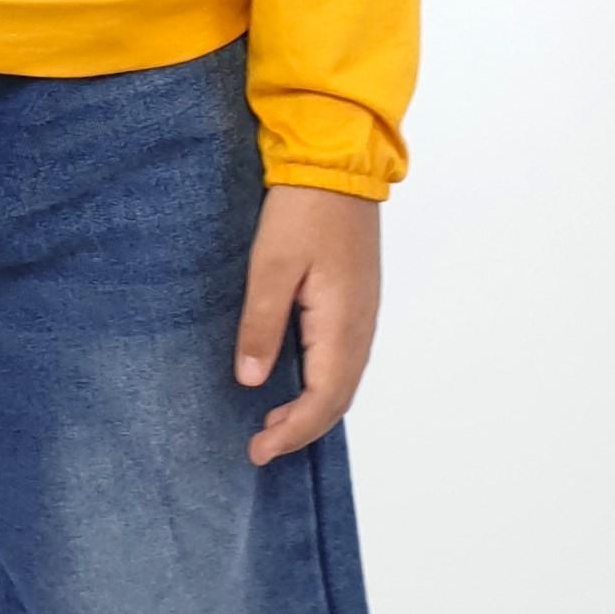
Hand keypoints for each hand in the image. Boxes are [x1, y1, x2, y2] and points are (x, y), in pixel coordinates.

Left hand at [234, 185, 382, 464]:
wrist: (336, 163)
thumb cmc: (303, 209)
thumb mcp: (271, 267)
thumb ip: (262, 325)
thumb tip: (252, 381)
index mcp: (343, 323)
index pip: (323, 400)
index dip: (292, 432)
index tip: (257, 451)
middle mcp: (361, 325)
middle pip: (338, 398)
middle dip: (301, 429)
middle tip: (260, 446)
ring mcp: (362, 313)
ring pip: (343, 380)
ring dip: (311, 408)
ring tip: (273, 423)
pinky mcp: (355, 300)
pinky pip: (343, 358)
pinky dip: (321, 383)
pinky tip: (293, 381)